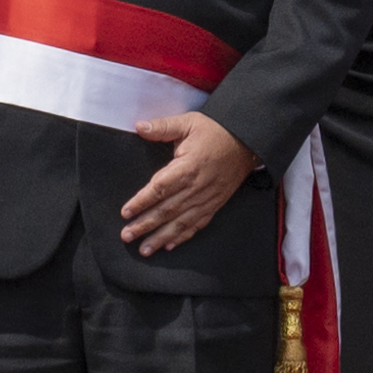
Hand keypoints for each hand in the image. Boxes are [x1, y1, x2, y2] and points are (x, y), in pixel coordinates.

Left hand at [117, 112, 259, 255]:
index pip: (159, 189)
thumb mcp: (188, 123)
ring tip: (144, 249)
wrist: (246, 142)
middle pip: (166, 210)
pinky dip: (182, 237)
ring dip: (160, 238)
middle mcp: (196, 187)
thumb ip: (163, 127)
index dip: (141, 202)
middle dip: (145, 225)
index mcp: (187, 167)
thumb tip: (140, 127)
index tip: (126, 212)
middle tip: (127, 235)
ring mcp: (206, 199)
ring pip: (180, 223)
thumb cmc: (216, 132)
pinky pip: (196, 225)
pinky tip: (169, 246)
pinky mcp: (214, 205)